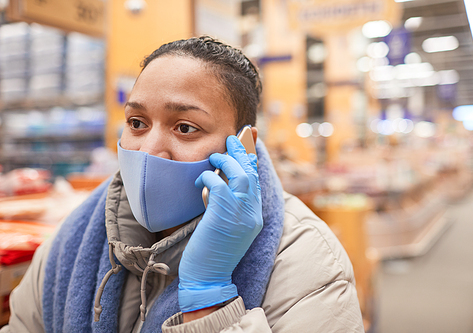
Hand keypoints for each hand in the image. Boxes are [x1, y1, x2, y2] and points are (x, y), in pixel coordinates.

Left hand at [178, 135, 262, 312]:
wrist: (208, 279)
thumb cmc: (213, 253)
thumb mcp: (228, 227)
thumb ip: (230, 206)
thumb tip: (221, 184)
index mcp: (255, 216)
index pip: (256, 180)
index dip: (251, 159)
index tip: (246, 143)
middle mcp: (252, 213)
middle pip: (251, 173)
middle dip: (242, 152)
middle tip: (232, 139)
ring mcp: (241, 215)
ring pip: (240, 175)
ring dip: (226, 161)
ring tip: (215, 156)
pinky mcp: (224, 216)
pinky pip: (219, 185)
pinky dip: (210, 177)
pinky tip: (202, 177)